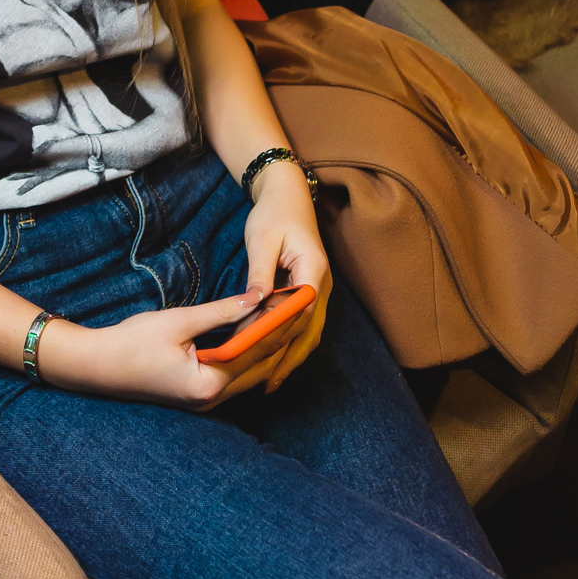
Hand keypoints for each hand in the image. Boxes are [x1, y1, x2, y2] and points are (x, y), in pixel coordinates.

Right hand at [38, 287, 309, 408]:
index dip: (278, 325)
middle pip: (259, 367)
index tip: (295, 302)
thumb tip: (257, 298)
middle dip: (279, 337)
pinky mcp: (198, 395)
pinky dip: (247, 354)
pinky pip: (234, 375)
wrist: (95, 367)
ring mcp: (205, 401)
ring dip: (265, 346)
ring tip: (283, 316)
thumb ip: (221, 312)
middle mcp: (211, 400)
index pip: (256, 352)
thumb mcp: (178, 321)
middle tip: (297, 307)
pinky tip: (255, 333)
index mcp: (208, 384)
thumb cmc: (131, 343)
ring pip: (249, 373)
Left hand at [242, 159, 331, 392]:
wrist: (287, 194)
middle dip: (289, 358)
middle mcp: (323, 284)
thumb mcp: (262, 240)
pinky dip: (293, 344)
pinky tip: (276, 358)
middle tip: (267, 384)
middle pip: (310, 330)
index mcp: (313, 270)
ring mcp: (321, 289)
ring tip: (270, 381)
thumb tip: (254, 303)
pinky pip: (306, 324)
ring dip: (292, 356)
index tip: (262, 358)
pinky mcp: (311, 291)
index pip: (301, 311)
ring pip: (311, 332)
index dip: (282, 337)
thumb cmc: (273, 213)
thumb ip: (259, 274)